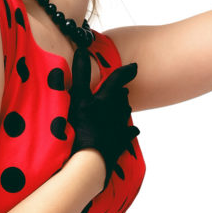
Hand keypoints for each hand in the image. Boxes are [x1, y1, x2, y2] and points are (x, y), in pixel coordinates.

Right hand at [67, 47, 140, 192]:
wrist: (90, 162)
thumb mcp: (77, 100)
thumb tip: (81, 50)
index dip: (126, 71)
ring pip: (125, 113)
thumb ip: (79, 75)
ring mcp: (119, 128)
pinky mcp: (120, 144)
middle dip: (121, 92)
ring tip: (120, 106)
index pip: (118, 80)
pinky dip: (130, 130)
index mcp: (106, 99)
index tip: (134, 67)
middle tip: (119, 89)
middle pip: (122, 97)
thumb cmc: (81, 129)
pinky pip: (129, 134)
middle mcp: (116, 111)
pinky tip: (132, 131)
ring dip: (123, 108)